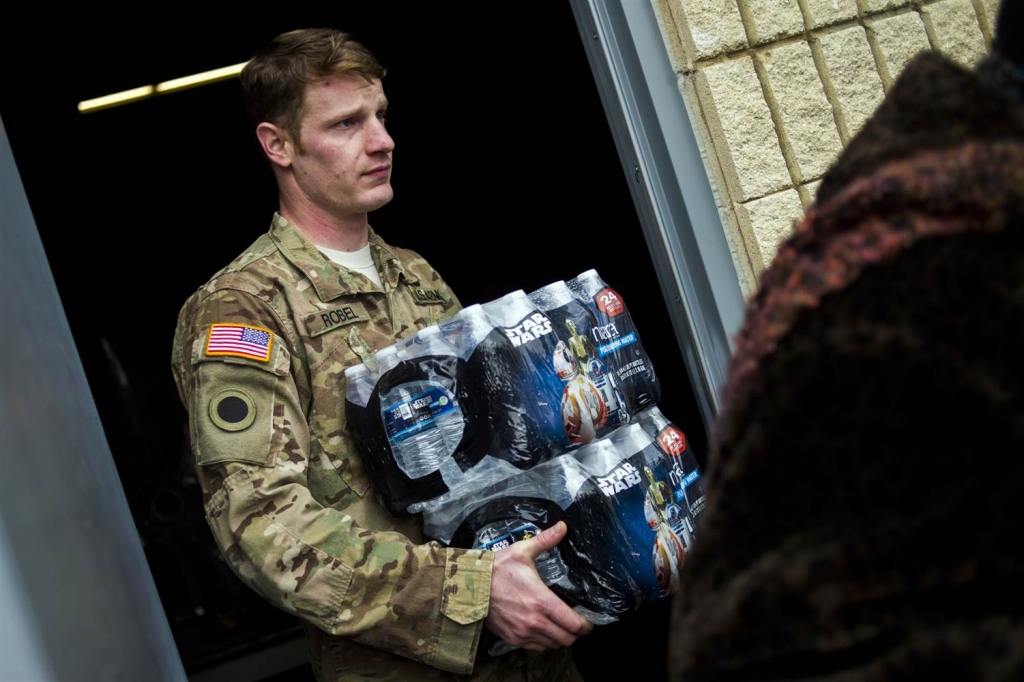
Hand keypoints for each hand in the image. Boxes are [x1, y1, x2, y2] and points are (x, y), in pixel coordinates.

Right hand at [484, 521, 594, 650]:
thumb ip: (546, 540)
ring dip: (559, 638)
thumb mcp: (522, 551)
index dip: (585, 625)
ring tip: (558, 626)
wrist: (469, 587)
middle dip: (574, 632)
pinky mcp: (513, 639)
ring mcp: (523, 633)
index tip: (588, 622)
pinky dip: (543, 642)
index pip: (574, 624)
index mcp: (542, 601)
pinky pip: (536, 648)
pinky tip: (542, 629)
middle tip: (574, 623)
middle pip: (567, 639)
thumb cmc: (497, 569)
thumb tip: (563, 526)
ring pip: (553, 645)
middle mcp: (535, 622)